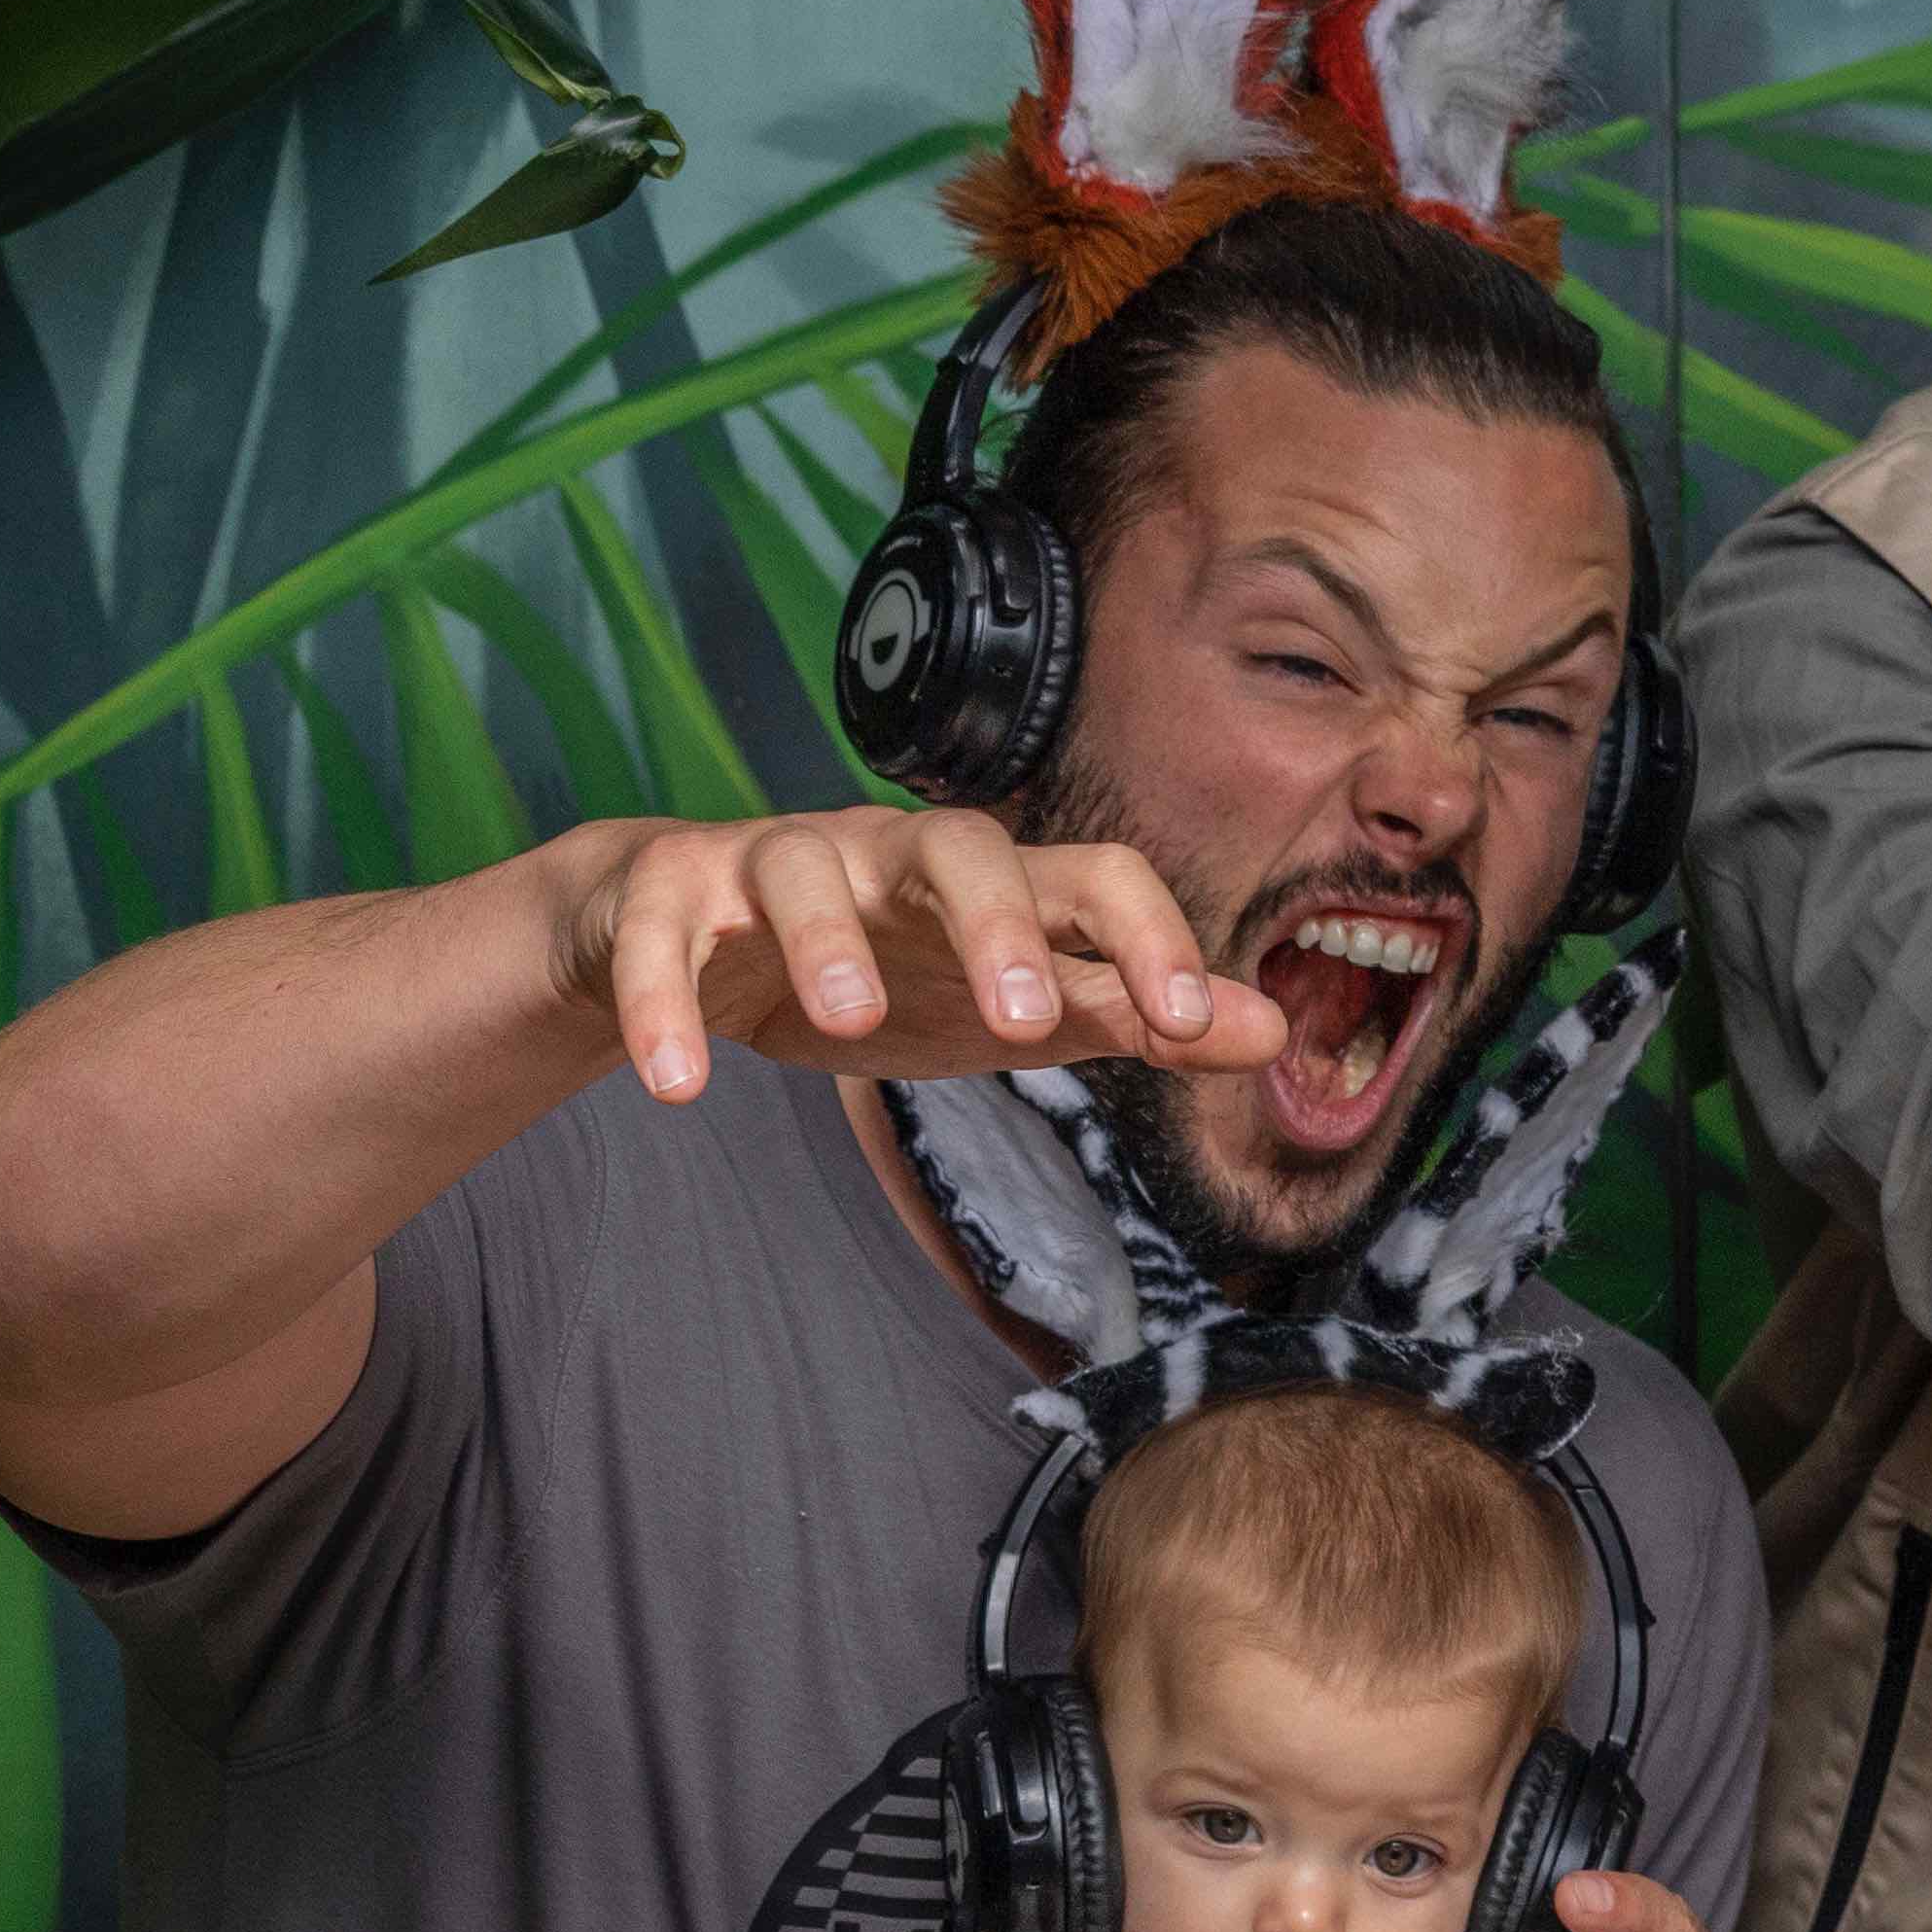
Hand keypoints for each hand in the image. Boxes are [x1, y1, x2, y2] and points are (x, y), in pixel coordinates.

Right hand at [549, 803, 1283, 1110]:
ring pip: (795, 866)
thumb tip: (1274, 1033)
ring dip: (823, 942)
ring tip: (847, 1026)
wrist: (683, 939)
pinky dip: (661, 1001)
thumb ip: (1127, 1014)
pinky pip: (657, 932)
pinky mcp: (664, 895)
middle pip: (956, 846)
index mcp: (988, 885)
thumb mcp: (1011, 1004)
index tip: (1186, 1028)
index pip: (1091, 874)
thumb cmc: (883, 970)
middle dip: (994, 922)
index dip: (1147, 937)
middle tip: (1024, 1018)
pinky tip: (680, 1086)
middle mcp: (885, 855)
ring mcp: (768, 863)